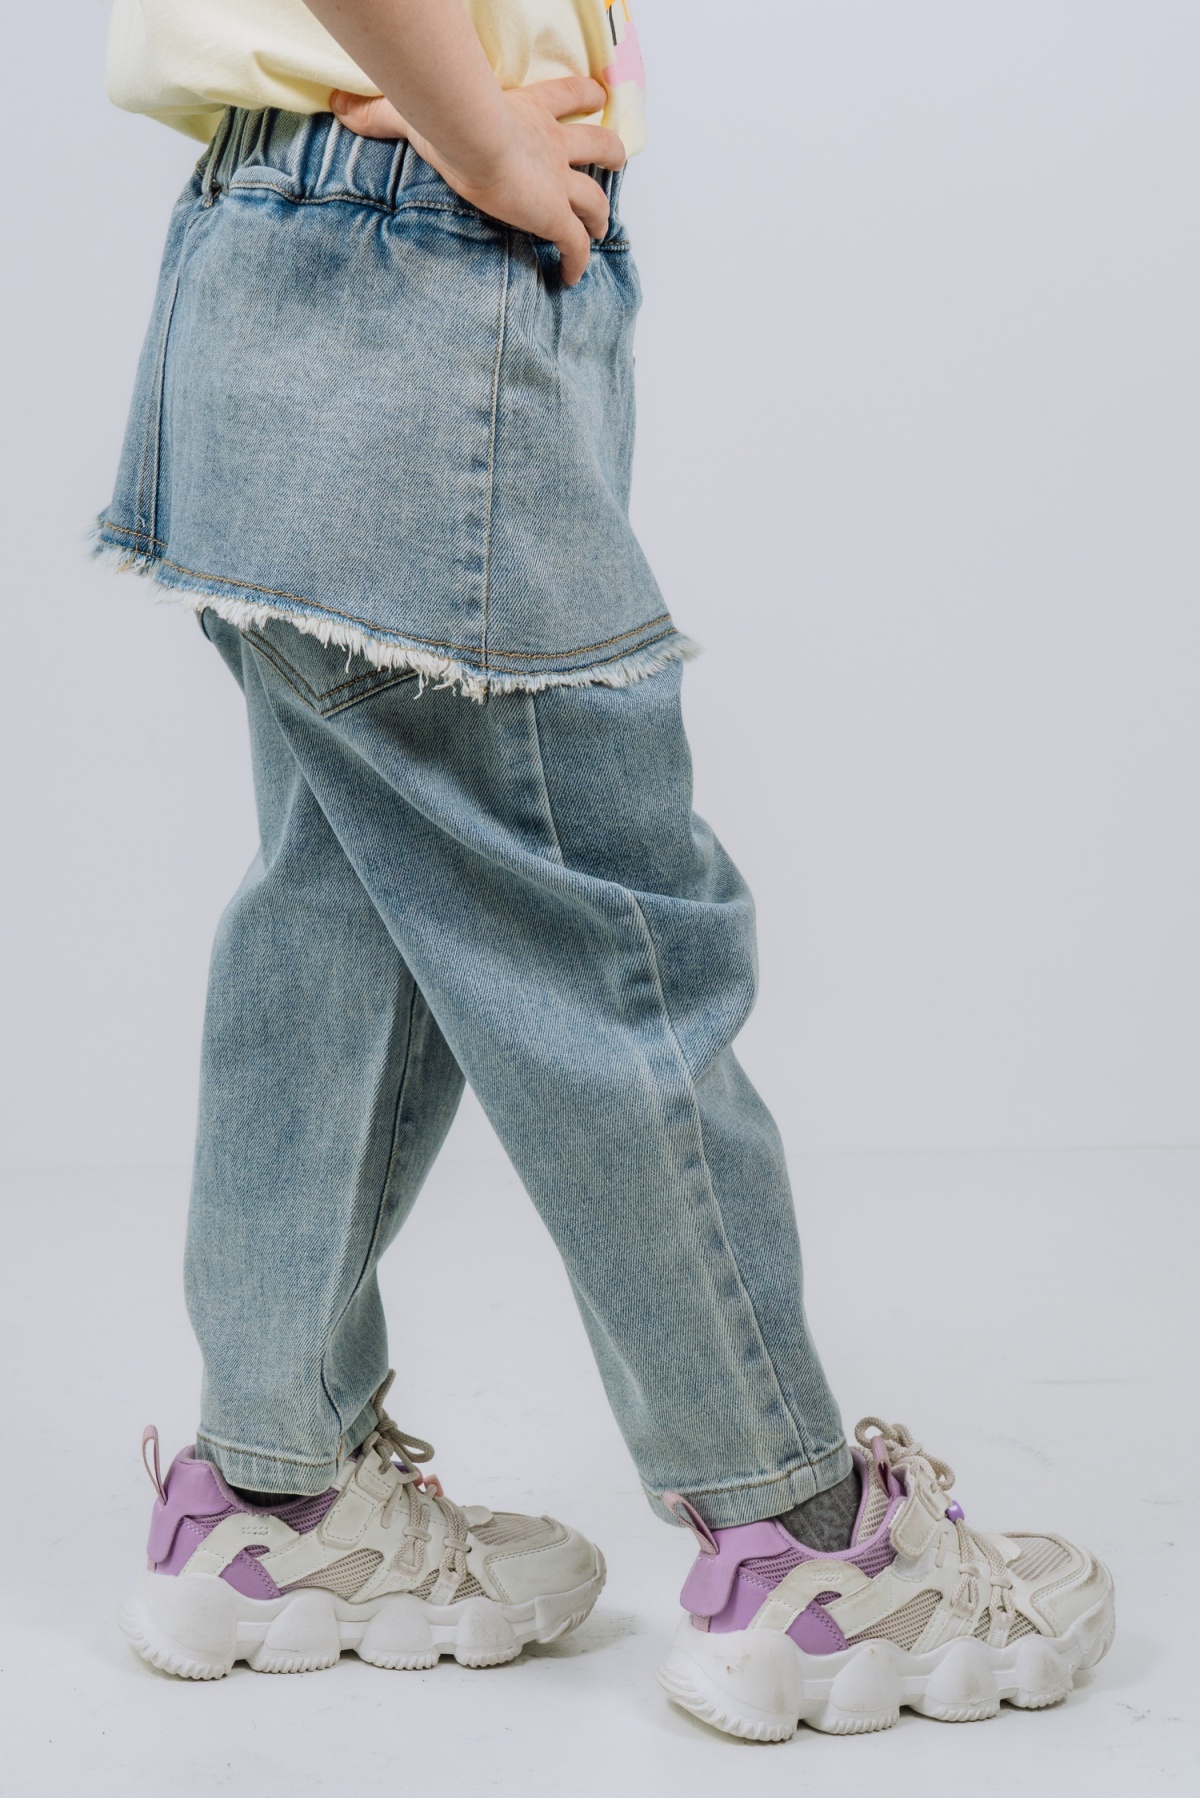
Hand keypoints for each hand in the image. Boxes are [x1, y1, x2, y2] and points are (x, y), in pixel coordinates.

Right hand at [331, 77, 624, 284]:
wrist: (470, 137)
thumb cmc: (448, 118)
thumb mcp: (414, 109)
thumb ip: (382, 112)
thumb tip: (340, 107)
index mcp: (530, 112)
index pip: (568, 95)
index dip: (584, 94)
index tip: (594, 97)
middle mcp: (553, 147)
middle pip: (599, 146)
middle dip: (611, 153)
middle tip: (615, 161)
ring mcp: (558, 184)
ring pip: (598, 201)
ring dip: (602, 215)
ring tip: (602, 228)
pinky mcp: (555, 219)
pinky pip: (576, 248)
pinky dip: (577, 264)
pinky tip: (571, 280)